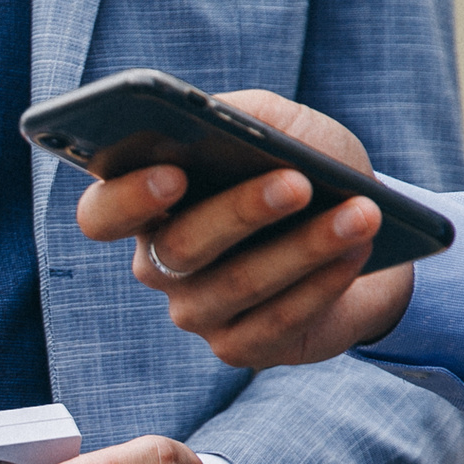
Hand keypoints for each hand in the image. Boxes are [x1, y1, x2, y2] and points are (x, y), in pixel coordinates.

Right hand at [76, 88, 414, 366]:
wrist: (362, 233)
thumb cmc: (305, 169)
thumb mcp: (282, 126)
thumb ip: (247, 116)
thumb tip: (227, 123)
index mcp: (148, 207)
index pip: (101, 214)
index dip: (126, 199)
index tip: (172, 174)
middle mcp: (159, 264)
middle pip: (178, 247)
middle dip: (240, 212)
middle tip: (297, 183)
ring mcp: (195, 311)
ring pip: (236, 285)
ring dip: (304, 247)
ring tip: (360, 212)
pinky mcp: (241, 348)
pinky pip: (276, 321)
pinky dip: (322, 283)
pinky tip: (355, 252)